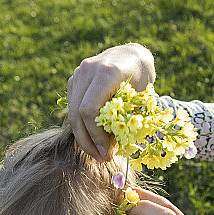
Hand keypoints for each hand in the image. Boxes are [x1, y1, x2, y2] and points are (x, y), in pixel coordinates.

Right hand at [66, 43, 155, 159]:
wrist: (130, 55)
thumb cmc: (141, 77)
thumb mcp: (142, 96)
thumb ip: (127, 118)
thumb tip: (114, 148)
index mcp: (106, 72)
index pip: (89, 110)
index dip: (96, 135)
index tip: (108, 152)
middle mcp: (88, 70)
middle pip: (77, 114)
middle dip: (88, 141)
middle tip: (101, 158)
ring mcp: (78, 74)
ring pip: (72, 113)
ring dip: (83, 137)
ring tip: (98, 153)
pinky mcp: (74, 80)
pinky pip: (72, 108)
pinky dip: (81, 126)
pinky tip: (94, 138)